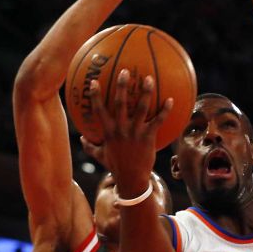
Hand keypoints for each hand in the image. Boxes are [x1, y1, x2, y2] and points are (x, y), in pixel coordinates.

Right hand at [80, 69, 172, 196]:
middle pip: (121, 103)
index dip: (96, 96)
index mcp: (109, 132)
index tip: (93, 81)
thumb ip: (90, 147)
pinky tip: (171, 99)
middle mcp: (121, 129)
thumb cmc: (116, 167)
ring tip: (149, 78)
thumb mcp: (100, 156)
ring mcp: (135, 132)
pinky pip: (158, 121)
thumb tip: (81, 139)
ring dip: (146, 92)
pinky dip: (165, 110)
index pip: (99, 110)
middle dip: (122, 86)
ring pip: (141, 108)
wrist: (132, 180)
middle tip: (125, 71)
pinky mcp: (149, 137)